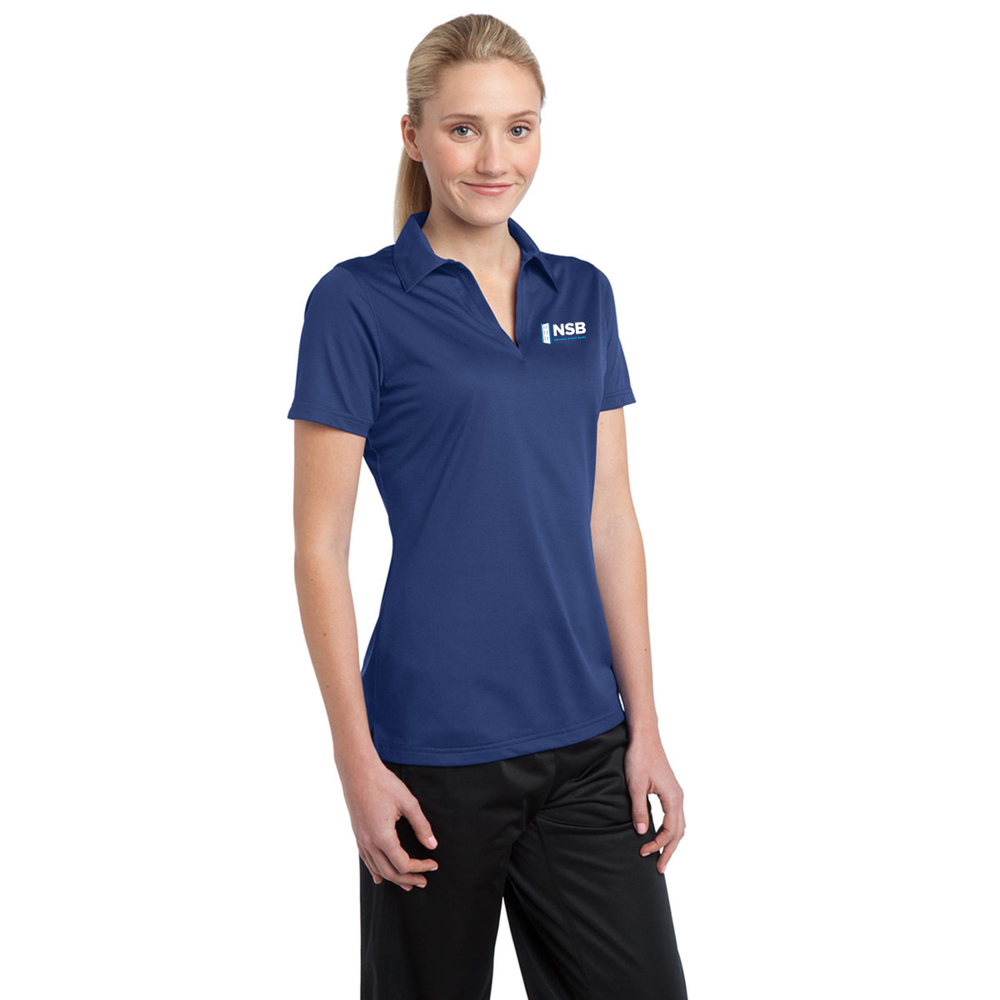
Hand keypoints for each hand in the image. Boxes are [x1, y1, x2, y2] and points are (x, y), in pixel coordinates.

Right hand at [339, 757, 439, 890]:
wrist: (358, 771)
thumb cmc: (384, 784)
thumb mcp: (408, 802)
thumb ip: (421, 825)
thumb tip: (432, 844)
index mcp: (383, 837)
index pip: (403, 864)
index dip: (420, 867)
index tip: (433, 864)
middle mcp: (369, 843)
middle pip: (390, 872)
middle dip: (408, 879)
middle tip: (424, 881)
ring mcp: (361, 839)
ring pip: (377, 868)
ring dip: (393, 878)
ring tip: (407, 883)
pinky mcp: (357, 834)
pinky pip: (366, 859)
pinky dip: (375, 870)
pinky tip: (378, 877)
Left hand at [623, 728, 684, 872]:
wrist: (645, 737)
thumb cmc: (640, 758)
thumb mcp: (635, 785)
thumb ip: (639, 810)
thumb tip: (642, 833)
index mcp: (673, 798)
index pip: (670, 831)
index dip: (657, 844)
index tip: (643, 852)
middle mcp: (679, 798)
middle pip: (679, 832)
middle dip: (669, 851)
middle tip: (659, 868)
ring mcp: (676, 794)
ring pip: (679, 825)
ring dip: (671, 841)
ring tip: (661, 855)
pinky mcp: (670, 790)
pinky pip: (675, 816)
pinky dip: (671, 830)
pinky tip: (662, 833)